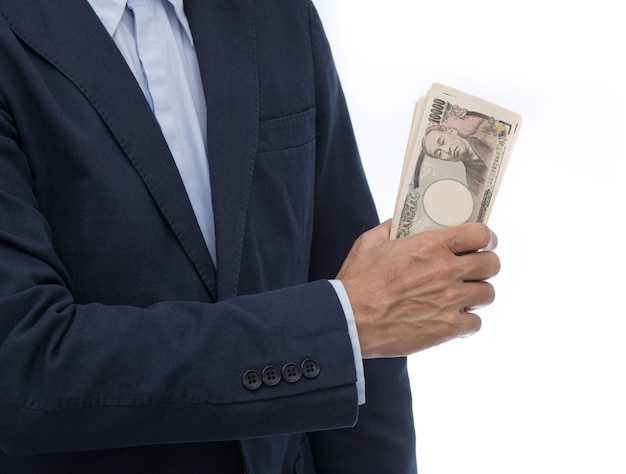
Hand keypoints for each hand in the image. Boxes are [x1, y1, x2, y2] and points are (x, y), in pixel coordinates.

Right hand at [336, 220, 499, 357]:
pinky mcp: (448, 327)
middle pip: (492, 263)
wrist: (349, 320)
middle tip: (474, 270)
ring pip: (487, 293)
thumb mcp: (369, 243)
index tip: (484, 243)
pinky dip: (466, 321)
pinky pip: (476, 323)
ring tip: (462, 296)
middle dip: (485, 265)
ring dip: (477, 294)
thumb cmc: (357, 283)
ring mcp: (450, 300)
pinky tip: (451, 318)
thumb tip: (401, 222)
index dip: (486, 238)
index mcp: (430, 245)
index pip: (480, 234)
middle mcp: (446, 270)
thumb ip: (390, 229)